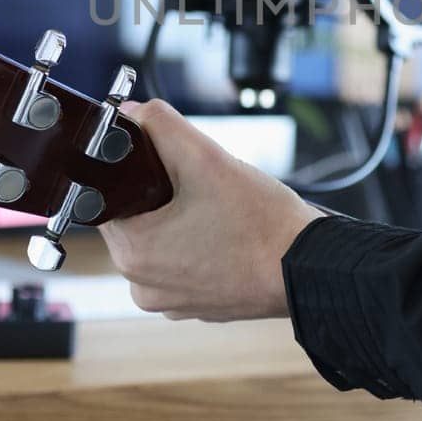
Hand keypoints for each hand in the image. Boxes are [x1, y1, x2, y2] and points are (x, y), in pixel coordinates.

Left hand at [98, 98, 322, 320]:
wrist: (311, 269)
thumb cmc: (263, 223)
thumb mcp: (209, 159)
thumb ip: (163, 127)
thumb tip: (133, 113)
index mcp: (133, 254)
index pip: (110, 198)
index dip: (136, 173)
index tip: (167, 166)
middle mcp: (143, 287)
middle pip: (136, 219)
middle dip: (162, 196)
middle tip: (202, 187)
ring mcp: (171, 303)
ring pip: (161, 242)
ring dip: (181, 221)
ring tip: (219, 213)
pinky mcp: (197, 308)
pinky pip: (185, 266)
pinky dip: (200, 248)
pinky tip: (227, 236)